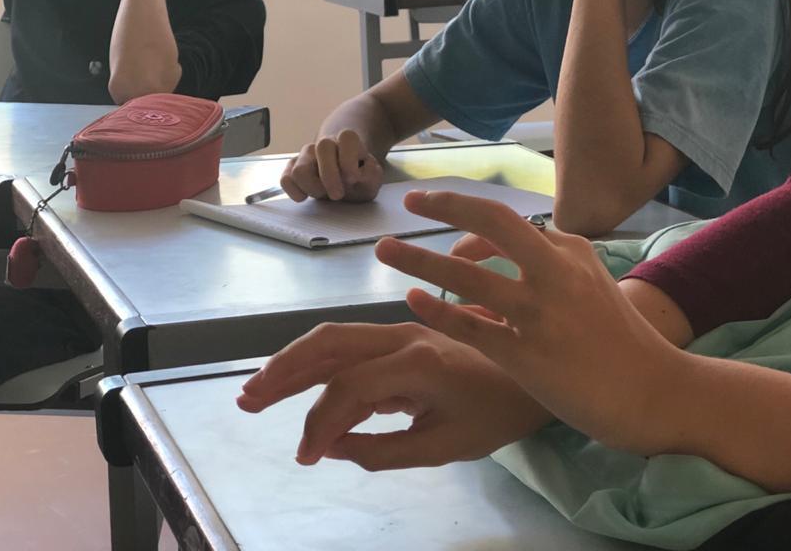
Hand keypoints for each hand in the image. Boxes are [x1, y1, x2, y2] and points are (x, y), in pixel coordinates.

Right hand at [236, 321, 551, 468]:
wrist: (543, 369)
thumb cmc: (499, 412)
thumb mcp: (445, 447)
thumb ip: (384, 450)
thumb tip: (332, 449)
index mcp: (418, 361)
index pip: (349, 389)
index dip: (320, 424)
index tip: (306, 458)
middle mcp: (404, 336)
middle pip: (330, 345)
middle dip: (284, 372)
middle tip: (247, 402)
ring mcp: (403, 332)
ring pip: (336, 339)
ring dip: (294, 362)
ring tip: (257, 391)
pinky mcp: (404, 337)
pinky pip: (353, 348)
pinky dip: (319, 365)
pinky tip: (297, 386)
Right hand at [282, 130, 383, 201]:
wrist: (345, 176)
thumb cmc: (359, 176)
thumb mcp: (372, 178)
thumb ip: (371, 176)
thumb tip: (358, 175)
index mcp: (347, 141)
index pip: (347, 137)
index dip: (349, 159)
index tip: (353, 179)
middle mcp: (326, 144)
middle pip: (322, 147)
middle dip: (330, 176)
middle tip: (338, 195)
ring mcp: (307, 155)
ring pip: (299, 168)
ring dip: (312, 187)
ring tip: (323, 195)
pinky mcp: (292, 168)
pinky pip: (285, 178)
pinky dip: (293, 191)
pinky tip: (305, 197)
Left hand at [376, 191, 690, 456]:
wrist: (653, 391)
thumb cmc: (621, 342)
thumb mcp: (593, 284)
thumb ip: (553, 265)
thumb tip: (506, 257)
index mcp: (571, 250)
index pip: (507, 221)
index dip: (466, 219)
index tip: (440, 227)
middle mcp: (555, 270)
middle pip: (491, 220)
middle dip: (445, 204)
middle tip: (409, 202)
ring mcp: (540, 312)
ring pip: (466, 275)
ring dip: (417, 259)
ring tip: (384, 251)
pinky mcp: (527, 353)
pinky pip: (469, 325)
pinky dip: (436, 309)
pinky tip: (412, 302)